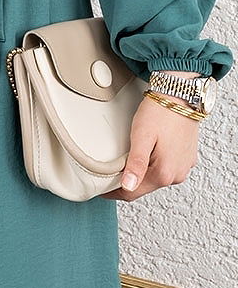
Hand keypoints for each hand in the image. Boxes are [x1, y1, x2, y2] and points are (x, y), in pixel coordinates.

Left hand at [99, 85, 199, 201]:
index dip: (114, 192)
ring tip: (126, 161)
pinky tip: (146, 153)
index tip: (100, 188)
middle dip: (126, 182)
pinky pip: (166, 168)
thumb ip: (136, 164)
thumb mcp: (142, 136)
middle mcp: (177, 175)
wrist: (181, 94)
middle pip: (144, 187)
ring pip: (155, 178)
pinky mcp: (186, 158)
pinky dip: (153, 165)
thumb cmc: (161, 111)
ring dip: (140, 173)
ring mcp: (184, 167)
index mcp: (164, 173)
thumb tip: (128, 187)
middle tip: (110, 172)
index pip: (132, 193)